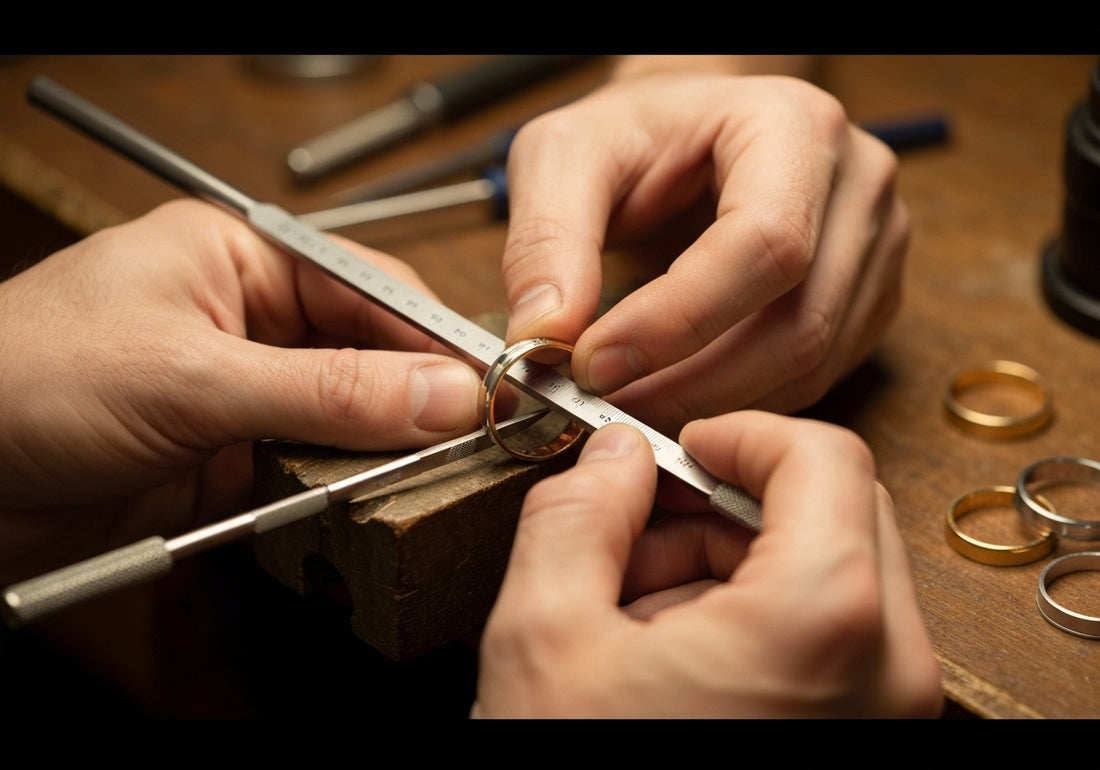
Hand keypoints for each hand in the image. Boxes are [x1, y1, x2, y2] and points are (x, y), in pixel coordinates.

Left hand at [0, 200, 481, 577]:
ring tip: (414, 479)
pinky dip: (334, 491)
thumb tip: (440, 395)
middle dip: (414, 401)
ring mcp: (245, 392)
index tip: (490, 386)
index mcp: (241, 259)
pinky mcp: (232, 457)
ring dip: (376, 453)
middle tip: (469, 441)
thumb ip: (327, 391)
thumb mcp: (190, 376)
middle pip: (372, 355)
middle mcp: (251, 320)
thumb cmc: (19, 378)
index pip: (372, 287)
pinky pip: (313, 470)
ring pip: (350, 420)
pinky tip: (350, 504)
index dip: (436, 337)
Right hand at [471, 411, 942, 717]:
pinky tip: (664, 661)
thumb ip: (577, 517)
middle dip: (719, 511)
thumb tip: (612, 457)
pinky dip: (744, 622)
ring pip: (821, 571)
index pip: (822, 457)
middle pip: (827, 512)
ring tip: (632, 619)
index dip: (739, 435)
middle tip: (636, 538)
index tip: (680, 448)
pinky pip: (820, 634)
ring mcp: (884, 709)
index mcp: (821, 621)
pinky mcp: (865, 733)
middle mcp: (886, 668)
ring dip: (722, 570)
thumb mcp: (547, 640)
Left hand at [501, 69, 906, 436]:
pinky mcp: (865, 300)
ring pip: (810, 365)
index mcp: (794, 126)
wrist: (687, 137)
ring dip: (713, 407)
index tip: (594, 364)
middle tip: (603, 407)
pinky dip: (742, 406)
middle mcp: (856, 185)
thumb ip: (546, 239)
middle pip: (798, 322)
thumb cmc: (634, 135)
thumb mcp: (565, 157)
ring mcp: (874, 247)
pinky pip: (816, 379)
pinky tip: (677, 399)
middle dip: (689, 384)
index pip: (765, 243)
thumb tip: (544, 335)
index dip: (677, 320)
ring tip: (629, 407)